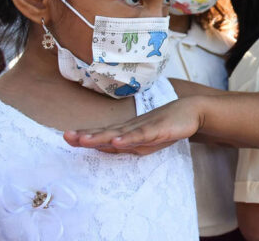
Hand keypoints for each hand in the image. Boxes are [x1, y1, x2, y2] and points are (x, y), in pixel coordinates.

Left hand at [63, 98, 201, 154]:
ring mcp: (143, 127)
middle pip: (105, 133)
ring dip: (100, 136)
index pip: (103, 135)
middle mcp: (131, 128)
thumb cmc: (166, 125)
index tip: (67, 137)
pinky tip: (117, 141)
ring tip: (83, 140)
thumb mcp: (145, 140)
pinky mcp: (157, 129)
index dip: (86, 136)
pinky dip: (128, 139)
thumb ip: (129, 144)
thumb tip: (111, 147)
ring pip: (119, 134)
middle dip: (86, 135)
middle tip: (67, 136)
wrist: (191, 112)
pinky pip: (140, 136)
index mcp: (127, 131)